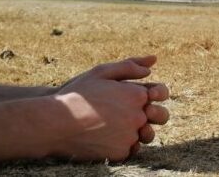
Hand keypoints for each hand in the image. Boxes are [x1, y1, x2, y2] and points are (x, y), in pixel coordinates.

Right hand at [52, 56, 168, 161]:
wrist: (56, 124)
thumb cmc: (78, 94)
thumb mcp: (101, 72)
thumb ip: (129, 66)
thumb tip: (150, 66)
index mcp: (136, 95)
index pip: (161, 92)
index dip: (154, 93)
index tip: (143, 95)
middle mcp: (138, 116)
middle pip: (162, 116)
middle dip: (154, 113)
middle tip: (135, 112)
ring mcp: (131, 136)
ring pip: (147, 134)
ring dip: (139, 130)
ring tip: (120, 126)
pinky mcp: (122, 153)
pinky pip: (132, 148)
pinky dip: (124, 143)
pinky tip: (109, 136)